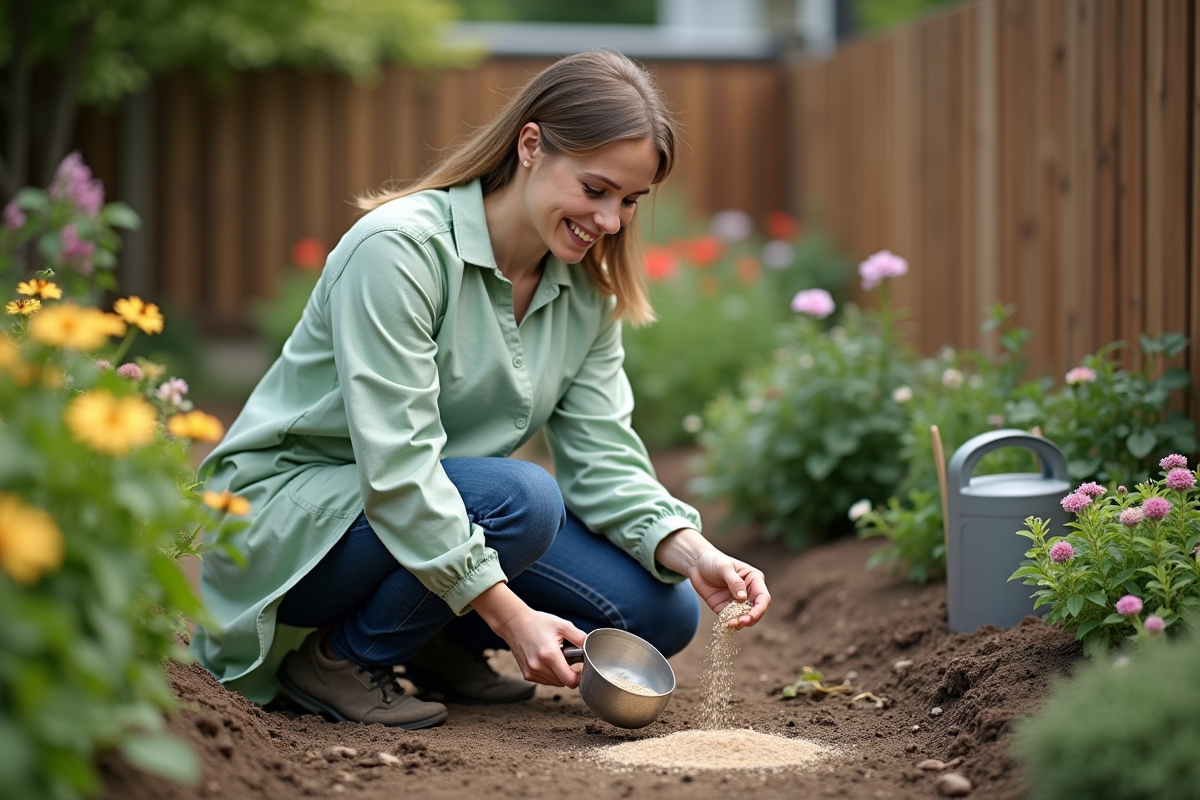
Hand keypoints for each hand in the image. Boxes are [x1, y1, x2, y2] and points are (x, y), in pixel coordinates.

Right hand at [469, 582, 585, 687]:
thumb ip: (579, 637)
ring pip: (554, 683)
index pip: (570, 681)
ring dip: (559, 674)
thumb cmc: (538, 623)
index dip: (579, 677)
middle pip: (563, 682)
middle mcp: (538, 666)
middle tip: (566, 656)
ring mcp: (531, 672)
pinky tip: (546, 660)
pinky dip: (550, 674)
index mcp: (549, 655)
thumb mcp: (562, 625)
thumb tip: (590, 649)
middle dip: (568, 672)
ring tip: (555, 656)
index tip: (580, 668)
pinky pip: (545, 681)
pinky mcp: (526, 674)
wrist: (514, 623)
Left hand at [655, 528, 770, 629]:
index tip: (752, 615)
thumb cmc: (713, 561)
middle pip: (756, 610)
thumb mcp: (724, 567)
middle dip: (751, 618)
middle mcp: (749, 592)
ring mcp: (738, 602)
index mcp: (754, 579)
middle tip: (741, 622)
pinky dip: (731, 624)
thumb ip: (734, 582)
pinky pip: (732, 619)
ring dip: (741, 623)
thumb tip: (743, 598)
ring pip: (745, 617)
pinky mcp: (726, 609)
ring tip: (732, 623)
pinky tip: (727, 624)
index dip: (760, 608)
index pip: (763, 597)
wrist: (697, 565)